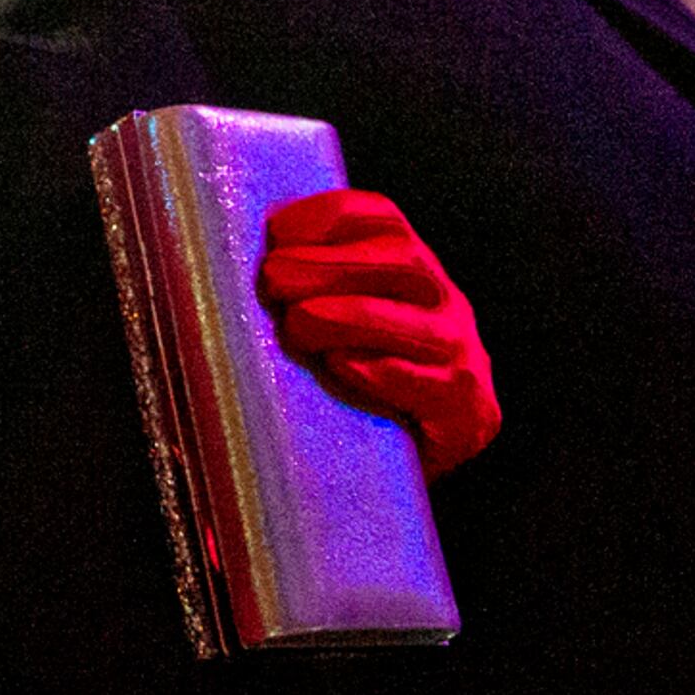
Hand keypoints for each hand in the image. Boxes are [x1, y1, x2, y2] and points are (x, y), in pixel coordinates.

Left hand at [258, 188, 500, 476]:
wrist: (394, 479)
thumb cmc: (346, 393)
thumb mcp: (326, 328)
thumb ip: (299, 290)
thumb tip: (225, 264)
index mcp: (412, 273)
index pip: (383, 219)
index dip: (330, 215)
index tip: (278, 231)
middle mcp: (446, 306)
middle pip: (403, 261)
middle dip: (332, 264)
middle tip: (274, 279)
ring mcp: (464, 359)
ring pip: (421, 324)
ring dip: (353, 315)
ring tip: (299, 321)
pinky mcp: (469, 416)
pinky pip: (434, 387)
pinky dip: (384, 373)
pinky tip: (342, 366)